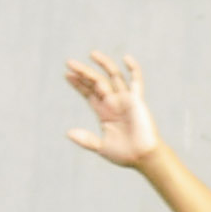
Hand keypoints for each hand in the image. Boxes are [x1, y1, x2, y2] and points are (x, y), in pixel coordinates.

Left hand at [62, 54, 160, 170]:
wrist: (144, 157)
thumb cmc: (125, 154)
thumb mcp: (101, 147)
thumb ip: (86, 140)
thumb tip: (69, 132)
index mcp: (104, 112)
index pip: (88, 93)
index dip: (78, 84)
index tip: (67, 75)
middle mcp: (114, 103)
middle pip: (96, 82)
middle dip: (83, 72)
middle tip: (69, 62)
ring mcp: (126, 100)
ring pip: (113, 77)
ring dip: (103, 65)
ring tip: (92, 53)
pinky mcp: (137, 101)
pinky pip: (136, 83)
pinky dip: (133, 70)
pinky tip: (126, 58)